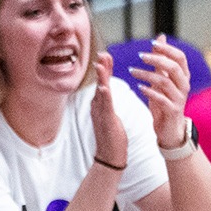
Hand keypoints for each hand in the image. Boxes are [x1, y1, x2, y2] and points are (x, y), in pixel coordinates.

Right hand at [90, 51, 127, 169]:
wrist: (110, 156)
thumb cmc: (112, 137)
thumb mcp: (110, 115)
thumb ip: (107, 101)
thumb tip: (105, 89)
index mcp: (100, 105)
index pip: (103, 82)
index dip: (104, 68)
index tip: (106, 55)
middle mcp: (97, 107)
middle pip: (99, 83)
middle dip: (101, 68)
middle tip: (103, 54)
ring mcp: (100, 114)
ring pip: (100, 92)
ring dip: (101, 78)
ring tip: (101, 65)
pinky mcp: (106, 121)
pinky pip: (105, 107)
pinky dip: (104, 96)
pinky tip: (104, 88)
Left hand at [128, 34, 191, 148]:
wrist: (170, 129)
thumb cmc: (165, 101)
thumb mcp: (162, 79)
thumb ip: (161, 60)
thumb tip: (160, 37)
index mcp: (183, 76)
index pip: (180, 57)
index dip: (167, 49)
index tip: (152, 43)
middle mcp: (184, 86)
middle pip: (173, 67)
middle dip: (156, 59)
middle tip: (140, 56)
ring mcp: (179, 98)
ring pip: (165, 82)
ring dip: (147, 75)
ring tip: (132, 71)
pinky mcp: (172, 110)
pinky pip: (161, 99)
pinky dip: (149, 92)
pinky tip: (139, 87)